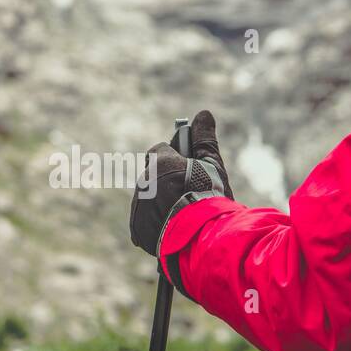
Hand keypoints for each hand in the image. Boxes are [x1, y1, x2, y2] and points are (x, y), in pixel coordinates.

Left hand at [129, 110, 233, 256]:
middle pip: (153, 176)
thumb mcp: (212, 164)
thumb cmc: (210, 196)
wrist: (202, 236)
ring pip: (147, 199)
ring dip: (160, 204)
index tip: (186, 168)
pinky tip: (173, 228)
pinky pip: (144, 222)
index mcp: (160, 162)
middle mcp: (144, 181)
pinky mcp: (137, 228)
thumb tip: (203, 114)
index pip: (160, 151)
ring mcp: (138, 206)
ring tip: (183, 215)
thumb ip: (204, 139)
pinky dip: (155, 224)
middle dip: (167, 182)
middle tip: (188, 195)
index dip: (175, 158)